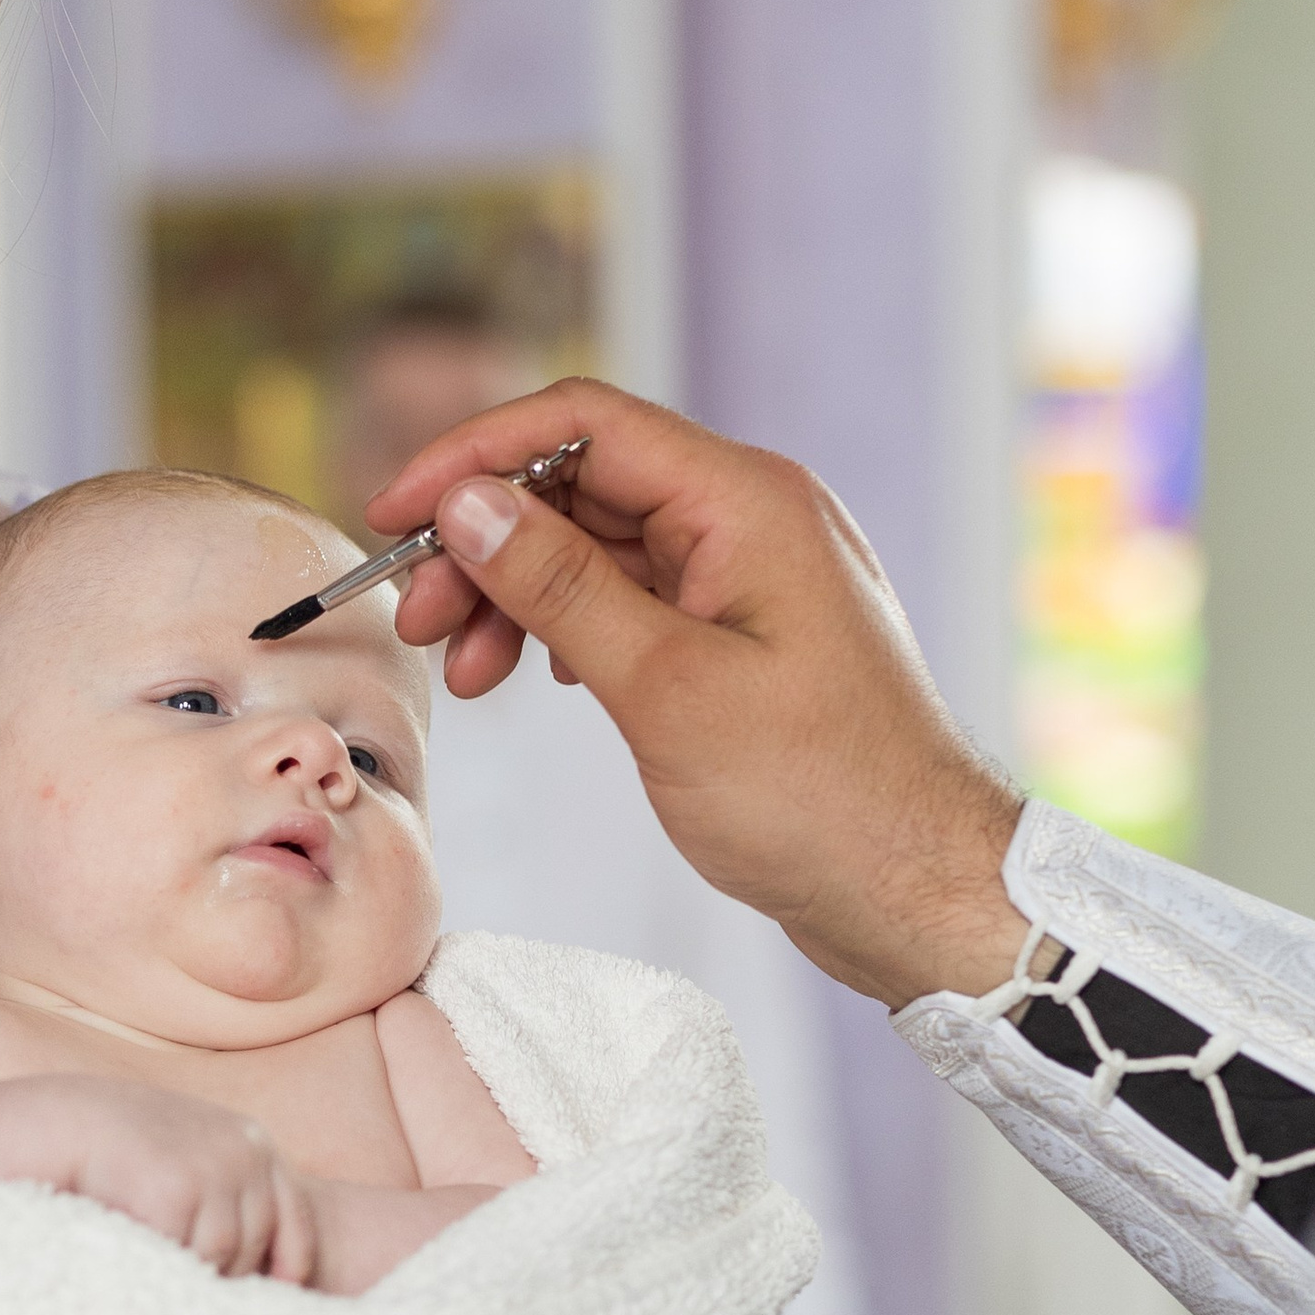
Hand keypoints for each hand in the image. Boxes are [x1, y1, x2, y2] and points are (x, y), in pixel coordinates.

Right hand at [35, 1077, 317, 1281]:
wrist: (60, 1122)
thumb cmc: (121, 1151)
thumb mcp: (190, 1156)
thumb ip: (226, 1196)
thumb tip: (269, 1273)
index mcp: (253, 1140)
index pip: (295, 1219)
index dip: (289, 1264)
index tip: (277, 1297)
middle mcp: (243, 1150)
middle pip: (254, 1244)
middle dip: (223, 1272)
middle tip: (183, 1285)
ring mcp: (212, 1167)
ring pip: (220, 1257)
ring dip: (187, 1272)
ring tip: (152, 1266)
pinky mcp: (176, 1189)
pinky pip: (182, 1256)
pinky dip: (159, 1264)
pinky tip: (132, 1253)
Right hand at [367, 377, 1027, 1007]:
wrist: (919, 890)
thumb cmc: (820, 798)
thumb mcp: (665, 690)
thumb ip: (561, 588)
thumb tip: (472, 505)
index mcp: (746, 502)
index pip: (582, 424)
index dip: (474, 457)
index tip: (395, 511)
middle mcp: (752, 518)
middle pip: (582, 484)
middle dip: (486, 541)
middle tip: (418, 621)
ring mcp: (751, 577)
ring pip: (600, 547)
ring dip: (518, 594)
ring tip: (468, 673)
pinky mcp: (744, 636)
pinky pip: (634, 599)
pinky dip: (567, 629)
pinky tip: (533, 679)